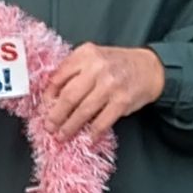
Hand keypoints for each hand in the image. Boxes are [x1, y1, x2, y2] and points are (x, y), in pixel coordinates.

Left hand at [44, 44, 165, 141]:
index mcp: (85, 54)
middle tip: (49, 127)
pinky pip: (102, 121)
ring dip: (70, 127)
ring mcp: (110, 85)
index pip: (59, 77)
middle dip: (56, 115)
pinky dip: (93, 132)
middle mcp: (97, 67)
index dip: (48, 96)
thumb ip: (74, 71)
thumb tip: (51, 96)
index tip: (43, 108)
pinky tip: (87, 138)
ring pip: (83, 111)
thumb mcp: (93, 58)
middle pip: (69, 96)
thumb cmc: (117, 64)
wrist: (149, 67)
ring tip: (62, 135)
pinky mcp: (122, 101)